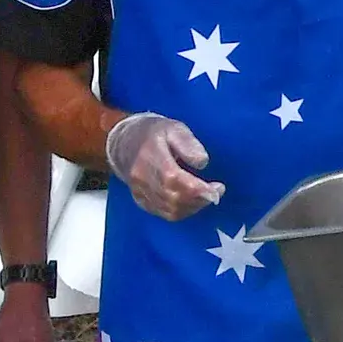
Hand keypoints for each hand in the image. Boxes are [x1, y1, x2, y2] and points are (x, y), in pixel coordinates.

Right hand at [104, 112, 222, 221]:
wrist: (123, 142)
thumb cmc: (152, 133)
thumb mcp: (173, 128)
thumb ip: (188, 143)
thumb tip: (203, 163)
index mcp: (150, 157)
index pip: (175, 180)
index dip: (199, 189)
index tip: (218, 188)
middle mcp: (142, 178)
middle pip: (174, 199)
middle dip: (200, 199)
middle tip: (216, 192)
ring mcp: (140, 192)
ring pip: (171, 210)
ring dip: (193, 207)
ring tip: (206, 196)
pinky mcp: (141, 201)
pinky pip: (164, 213)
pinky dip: (182, 211)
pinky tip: (192, 202)